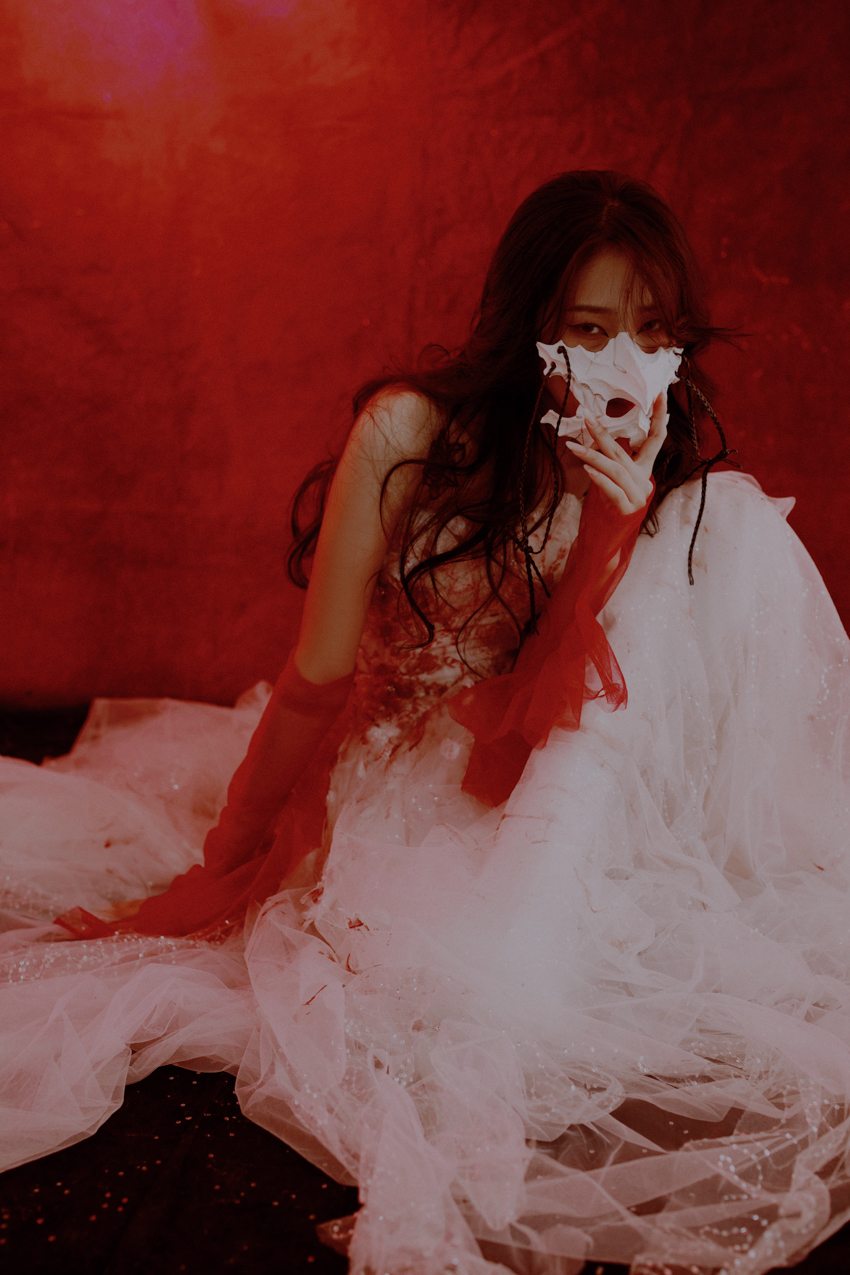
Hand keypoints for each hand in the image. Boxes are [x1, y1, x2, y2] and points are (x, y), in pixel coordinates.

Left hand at [565, 393, 666, 515]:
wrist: (607, 538)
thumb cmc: (609, 505)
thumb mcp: (612, 480)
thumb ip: (610, 461)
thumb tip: (594, 437)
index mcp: (644, 470)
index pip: (656, 438)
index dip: (659, 416)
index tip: (660, 394)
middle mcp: (644, 481)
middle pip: (623, 452)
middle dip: (603, 433)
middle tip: (587, 418)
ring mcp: (638, 496)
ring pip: (614, 470)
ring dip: (592, 456)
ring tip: (573, 448)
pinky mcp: (627, 510)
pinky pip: (612, 489)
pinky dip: (599, 479)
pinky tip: (588, 470)